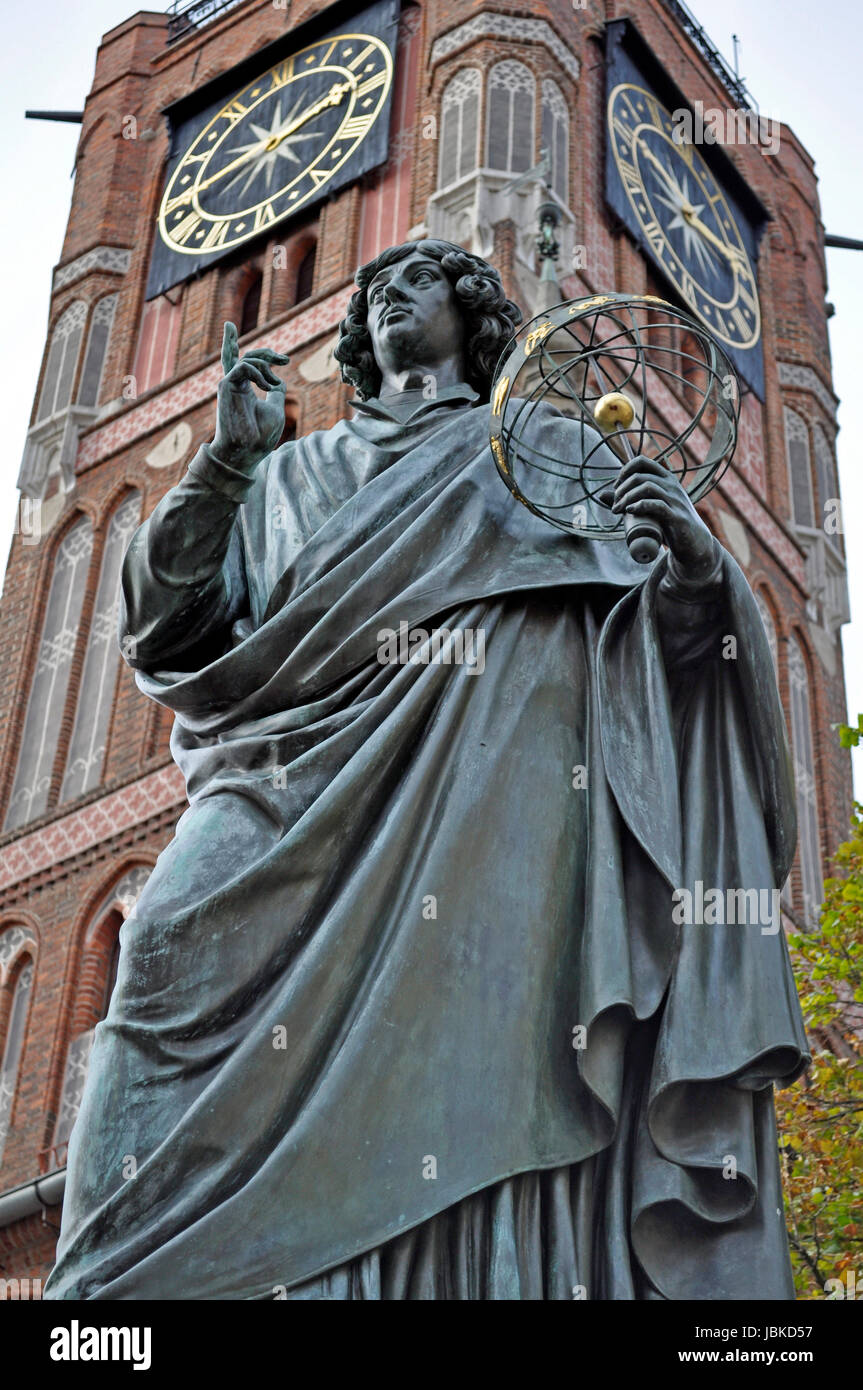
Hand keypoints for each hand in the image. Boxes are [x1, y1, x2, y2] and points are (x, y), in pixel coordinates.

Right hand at [210, 322, 289, 471]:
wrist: (246, 451)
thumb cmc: (260, 436)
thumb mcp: (275, 410)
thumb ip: (276, 393)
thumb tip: (280, 381)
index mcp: (246, 390)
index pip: (248, 364)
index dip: (267, 356)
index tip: (286, 361)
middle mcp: (236, 385)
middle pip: (247, 357)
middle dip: (266, 353)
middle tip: (285, 360)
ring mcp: (230, 385)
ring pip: (245, 360)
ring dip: (265, 366)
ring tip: (273, 386)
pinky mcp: (225, 386)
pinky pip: (243, 367)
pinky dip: (258, 373)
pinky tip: (267, 388)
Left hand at [611, 455, 715, 578]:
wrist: (694, 542)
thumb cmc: (669, 523)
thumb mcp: (649, 508)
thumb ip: (628, 500)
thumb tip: (601, 495)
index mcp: (666, 479)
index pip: (642, 461)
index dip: (625, 471)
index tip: (616, 487)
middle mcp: (671, 486)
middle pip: (640, 476)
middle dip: (621, 489)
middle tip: (614, 504)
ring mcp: (675, 500)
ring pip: (647, 487)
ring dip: (627, 498)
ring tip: (617, 510)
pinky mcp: (677, 517)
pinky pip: (657, 505)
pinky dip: (640, 505)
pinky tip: (629, 511)